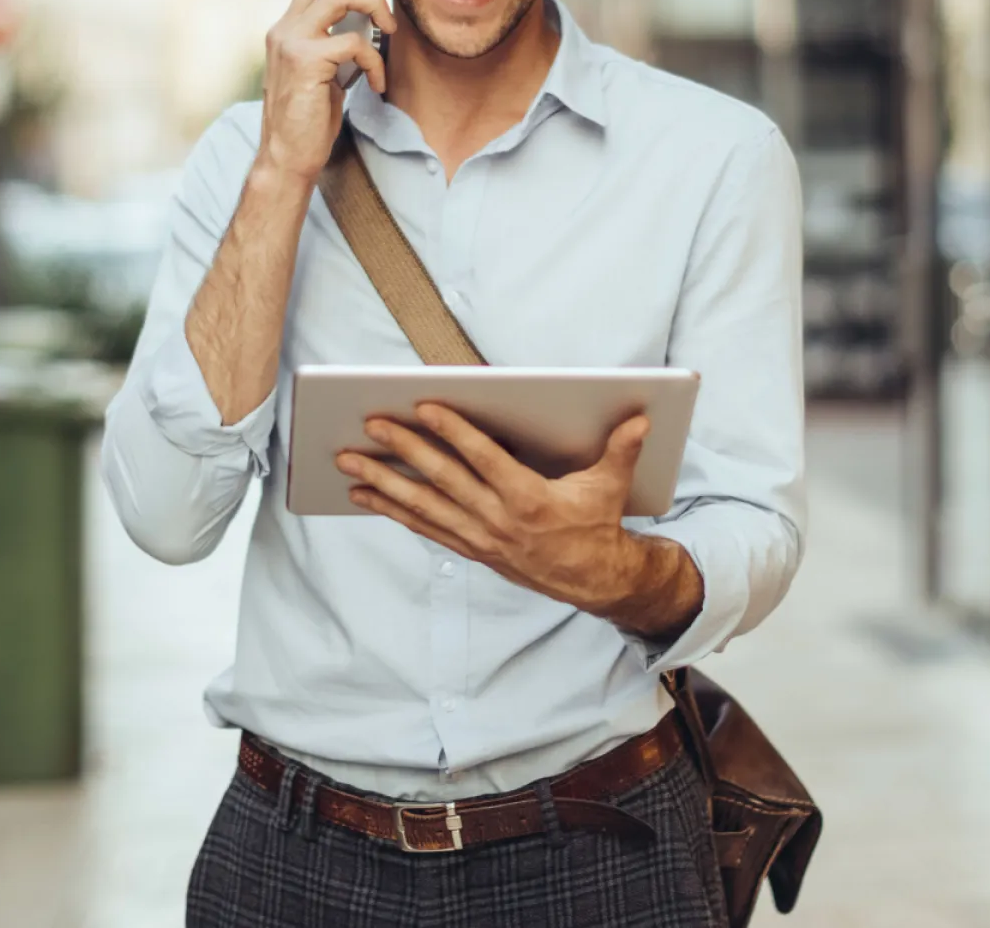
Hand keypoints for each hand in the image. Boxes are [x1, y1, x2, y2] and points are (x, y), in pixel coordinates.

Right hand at [256, 0, 397, 185]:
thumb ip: (334, 41)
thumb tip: (359, 21)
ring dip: (375, 6)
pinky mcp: (305, 62)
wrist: (287, 157)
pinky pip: (353, 42)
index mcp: (288, 27)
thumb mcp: (324, 71)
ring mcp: (291, 42)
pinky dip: (374, 60)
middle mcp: (284, 28)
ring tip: (390, 31)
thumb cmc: (307, 119)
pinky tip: (377, 81)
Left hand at [338, 405, 700, 636]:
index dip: (452, 431)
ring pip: (424, 507)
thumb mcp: (612, 485)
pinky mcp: (472, 549)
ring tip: (349, 464)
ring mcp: (480, 537)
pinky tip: (366, 495)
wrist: (595, 581)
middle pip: (442, 479)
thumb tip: (640, 418)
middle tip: (370, 425)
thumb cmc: (599, 524)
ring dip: (383, 484)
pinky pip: (425, 528)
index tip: (423, 407)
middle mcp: (498, 520)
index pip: (482, 458)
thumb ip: (621, 449)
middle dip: (403, 451)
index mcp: (529, 499)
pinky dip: (393, 511)